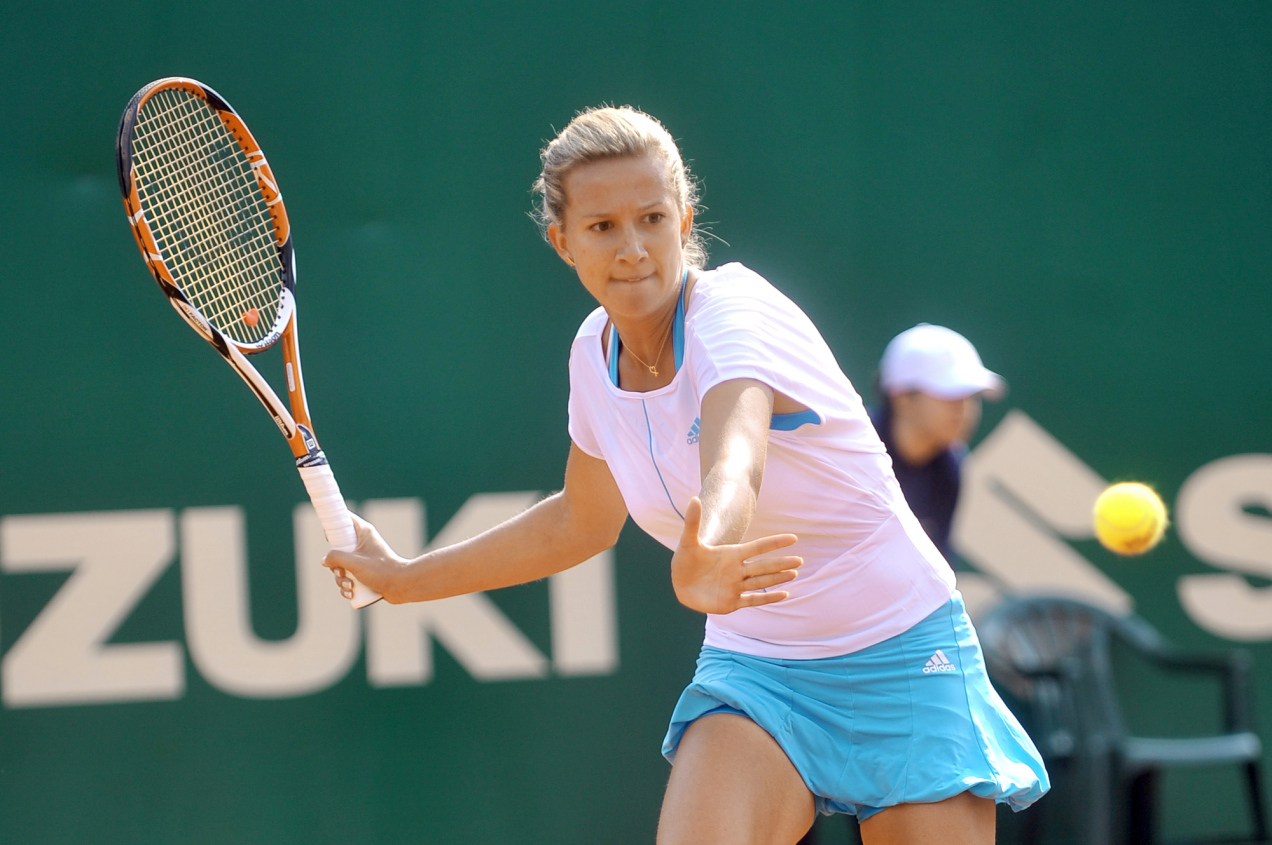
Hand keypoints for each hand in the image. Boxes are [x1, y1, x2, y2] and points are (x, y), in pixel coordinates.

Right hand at [323, 514, 411, 602]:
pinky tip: (351, 593)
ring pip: (342, 567)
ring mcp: (364, 559)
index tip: (328, 537)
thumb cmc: (380, 570)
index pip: (345, 519)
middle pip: (338, 549)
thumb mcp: (353, 562)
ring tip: (350, 586)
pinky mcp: (366, 573)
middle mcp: (363, 544)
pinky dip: (347, 587)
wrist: (401, 586)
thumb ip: (335, 558)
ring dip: (341, 579)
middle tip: (342, 572)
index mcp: (363, 533)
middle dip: (336, 565)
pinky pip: (349, 578)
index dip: (333, 524)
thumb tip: (324, 561)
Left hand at [670, 497, 800, 613]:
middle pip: (764, 566)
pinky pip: (752, 600)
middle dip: (781, 563)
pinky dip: (767, 598)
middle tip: (799, 561)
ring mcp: (735, 587)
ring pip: (761, 582)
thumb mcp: (688, 541)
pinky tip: (784, 595)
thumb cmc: (685, 561)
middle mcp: (737, 570)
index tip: (793, 538)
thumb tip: (693, 498)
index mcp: (732, 555)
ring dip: (778, 579)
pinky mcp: (731, 603)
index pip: (758, 547)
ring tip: (794, 574)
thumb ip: (692, 522)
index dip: (774, 542)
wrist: (680, 584)